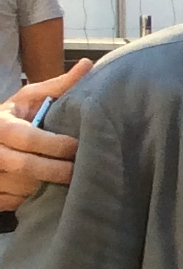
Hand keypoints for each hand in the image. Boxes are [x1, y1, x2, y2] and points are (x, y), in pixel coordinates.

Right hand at [0, 62, 86, 212]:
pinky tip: (48, 192)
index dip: (54, 145)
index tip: (76, 146)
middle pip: (24, 166)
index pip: (27, 137)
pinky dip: (33, 199)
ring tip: (69, 182)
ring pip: (21, 187)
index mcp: (0, 124)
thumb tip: (89, 65)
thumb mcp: (30, 98)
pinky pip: (14, 202)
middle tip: (79, 171)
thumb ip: (59, 86)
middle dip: (56, 171)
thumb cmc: (14, 116)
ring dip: (47, 187)